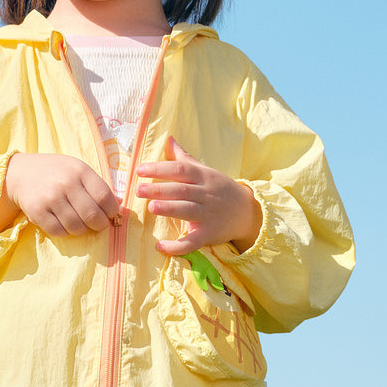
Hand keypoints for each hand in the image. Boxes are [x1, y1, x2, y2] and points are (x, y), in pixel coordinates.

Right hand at [0, 153, 119, 237]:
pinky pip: (59, 232)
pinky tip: (64, 224)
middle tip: (98, 224)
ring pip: (77, 227)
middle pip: (92, 215)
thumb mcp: (78, 170)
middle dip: (100, 225)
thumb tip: (119, 204)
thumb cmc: (56, 172)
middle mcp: (66, 184)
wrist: (20, 173)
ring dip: (82, 230)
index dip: (112, 211)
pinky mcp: (37, 212)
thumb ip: (98, 186)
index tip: (110, 215)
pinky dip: (65, 232)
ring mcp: (50, 198)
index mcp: (80, 171)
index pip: (105, 197)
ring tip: (79, 223)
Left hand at [136, 136, 261, 254]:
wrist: (247, 212)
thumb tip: (168, 139)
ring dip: (169, 209)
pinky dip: (177, 246)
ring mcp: (208, 214)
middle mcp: (206, 194)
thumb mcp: (205, 171)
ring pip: (188, 211)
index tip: (140, 170)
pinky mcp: (209, 234)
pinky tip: (160, 246)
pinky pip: (193, 241)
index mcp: (203, 177)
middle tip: (139, 190)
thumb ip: (184, 158)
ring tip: (151, 207)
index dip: (160, 168)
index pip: (180, 170)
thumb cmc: (219, 189)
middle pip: (181, 190)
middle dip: (160, 189)